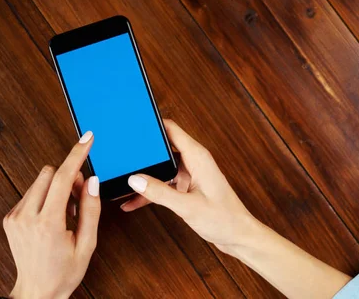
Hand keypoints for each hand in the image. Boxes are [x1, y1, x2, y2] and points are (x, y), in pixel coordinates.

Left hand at [4, 131, 100, 298]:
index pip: (64, 177)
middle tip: (80, 198)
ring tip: (66, 212)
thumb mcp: (88, 243)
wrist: (37, 292)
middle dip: (69, 178)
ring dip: (57, 187)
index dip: (77, 154)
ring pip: (40, 181)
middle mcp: (27, 216)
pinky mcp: (10, 218)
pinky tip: (53, 217)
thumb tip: (91, 181)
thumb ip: (91, 209)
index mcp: (48, 223)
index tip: (87, 139)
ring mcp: (15, 216)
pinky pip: (32, 192)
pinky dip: (46, 197)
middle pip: (50, 173)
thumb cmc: (63, 271)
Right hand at [120, 119, 258, 253]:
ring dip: (144, 176)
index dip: (152, 124)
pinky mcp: (189, 188)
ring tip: (120, 181)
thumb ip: (159, 192)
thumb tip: (135, 179)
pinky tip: (132, 201)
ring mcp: (191, 175)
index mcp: (198, 157)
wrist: (238, 236)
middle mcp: (195, 162)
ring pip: (162, 169)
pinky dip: (151, 192)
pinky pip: (165, 185)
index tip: (133, 123)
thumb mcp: (187, 206)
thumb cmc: (224, 219)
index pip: (172, 130)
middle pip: (163, 148)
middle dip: (143, 152)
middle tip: (120, 156)